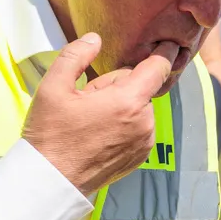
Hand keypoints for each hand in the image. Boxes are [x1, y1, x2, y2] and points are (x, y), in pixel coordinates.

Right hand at [22, 33, 172, 195]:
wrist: (51, 181)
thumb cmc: (51, 133)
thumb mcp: (53, 87)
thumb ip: (76, 56)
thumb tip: (95, 38)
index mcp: (128, 101)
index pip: (158, 68)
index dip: (163, 52)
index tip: (169, 42)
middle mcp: (144, 122)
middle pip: (140, 87)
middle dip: (118, 86)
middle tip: (87, 100)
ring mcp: (145, 142)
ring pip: (138, 108)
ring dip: (121, 106)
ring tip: (91, 120)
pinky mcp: (140, 156)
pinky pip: (138, 128)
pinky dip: (124, 125)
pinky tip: (98, 134)